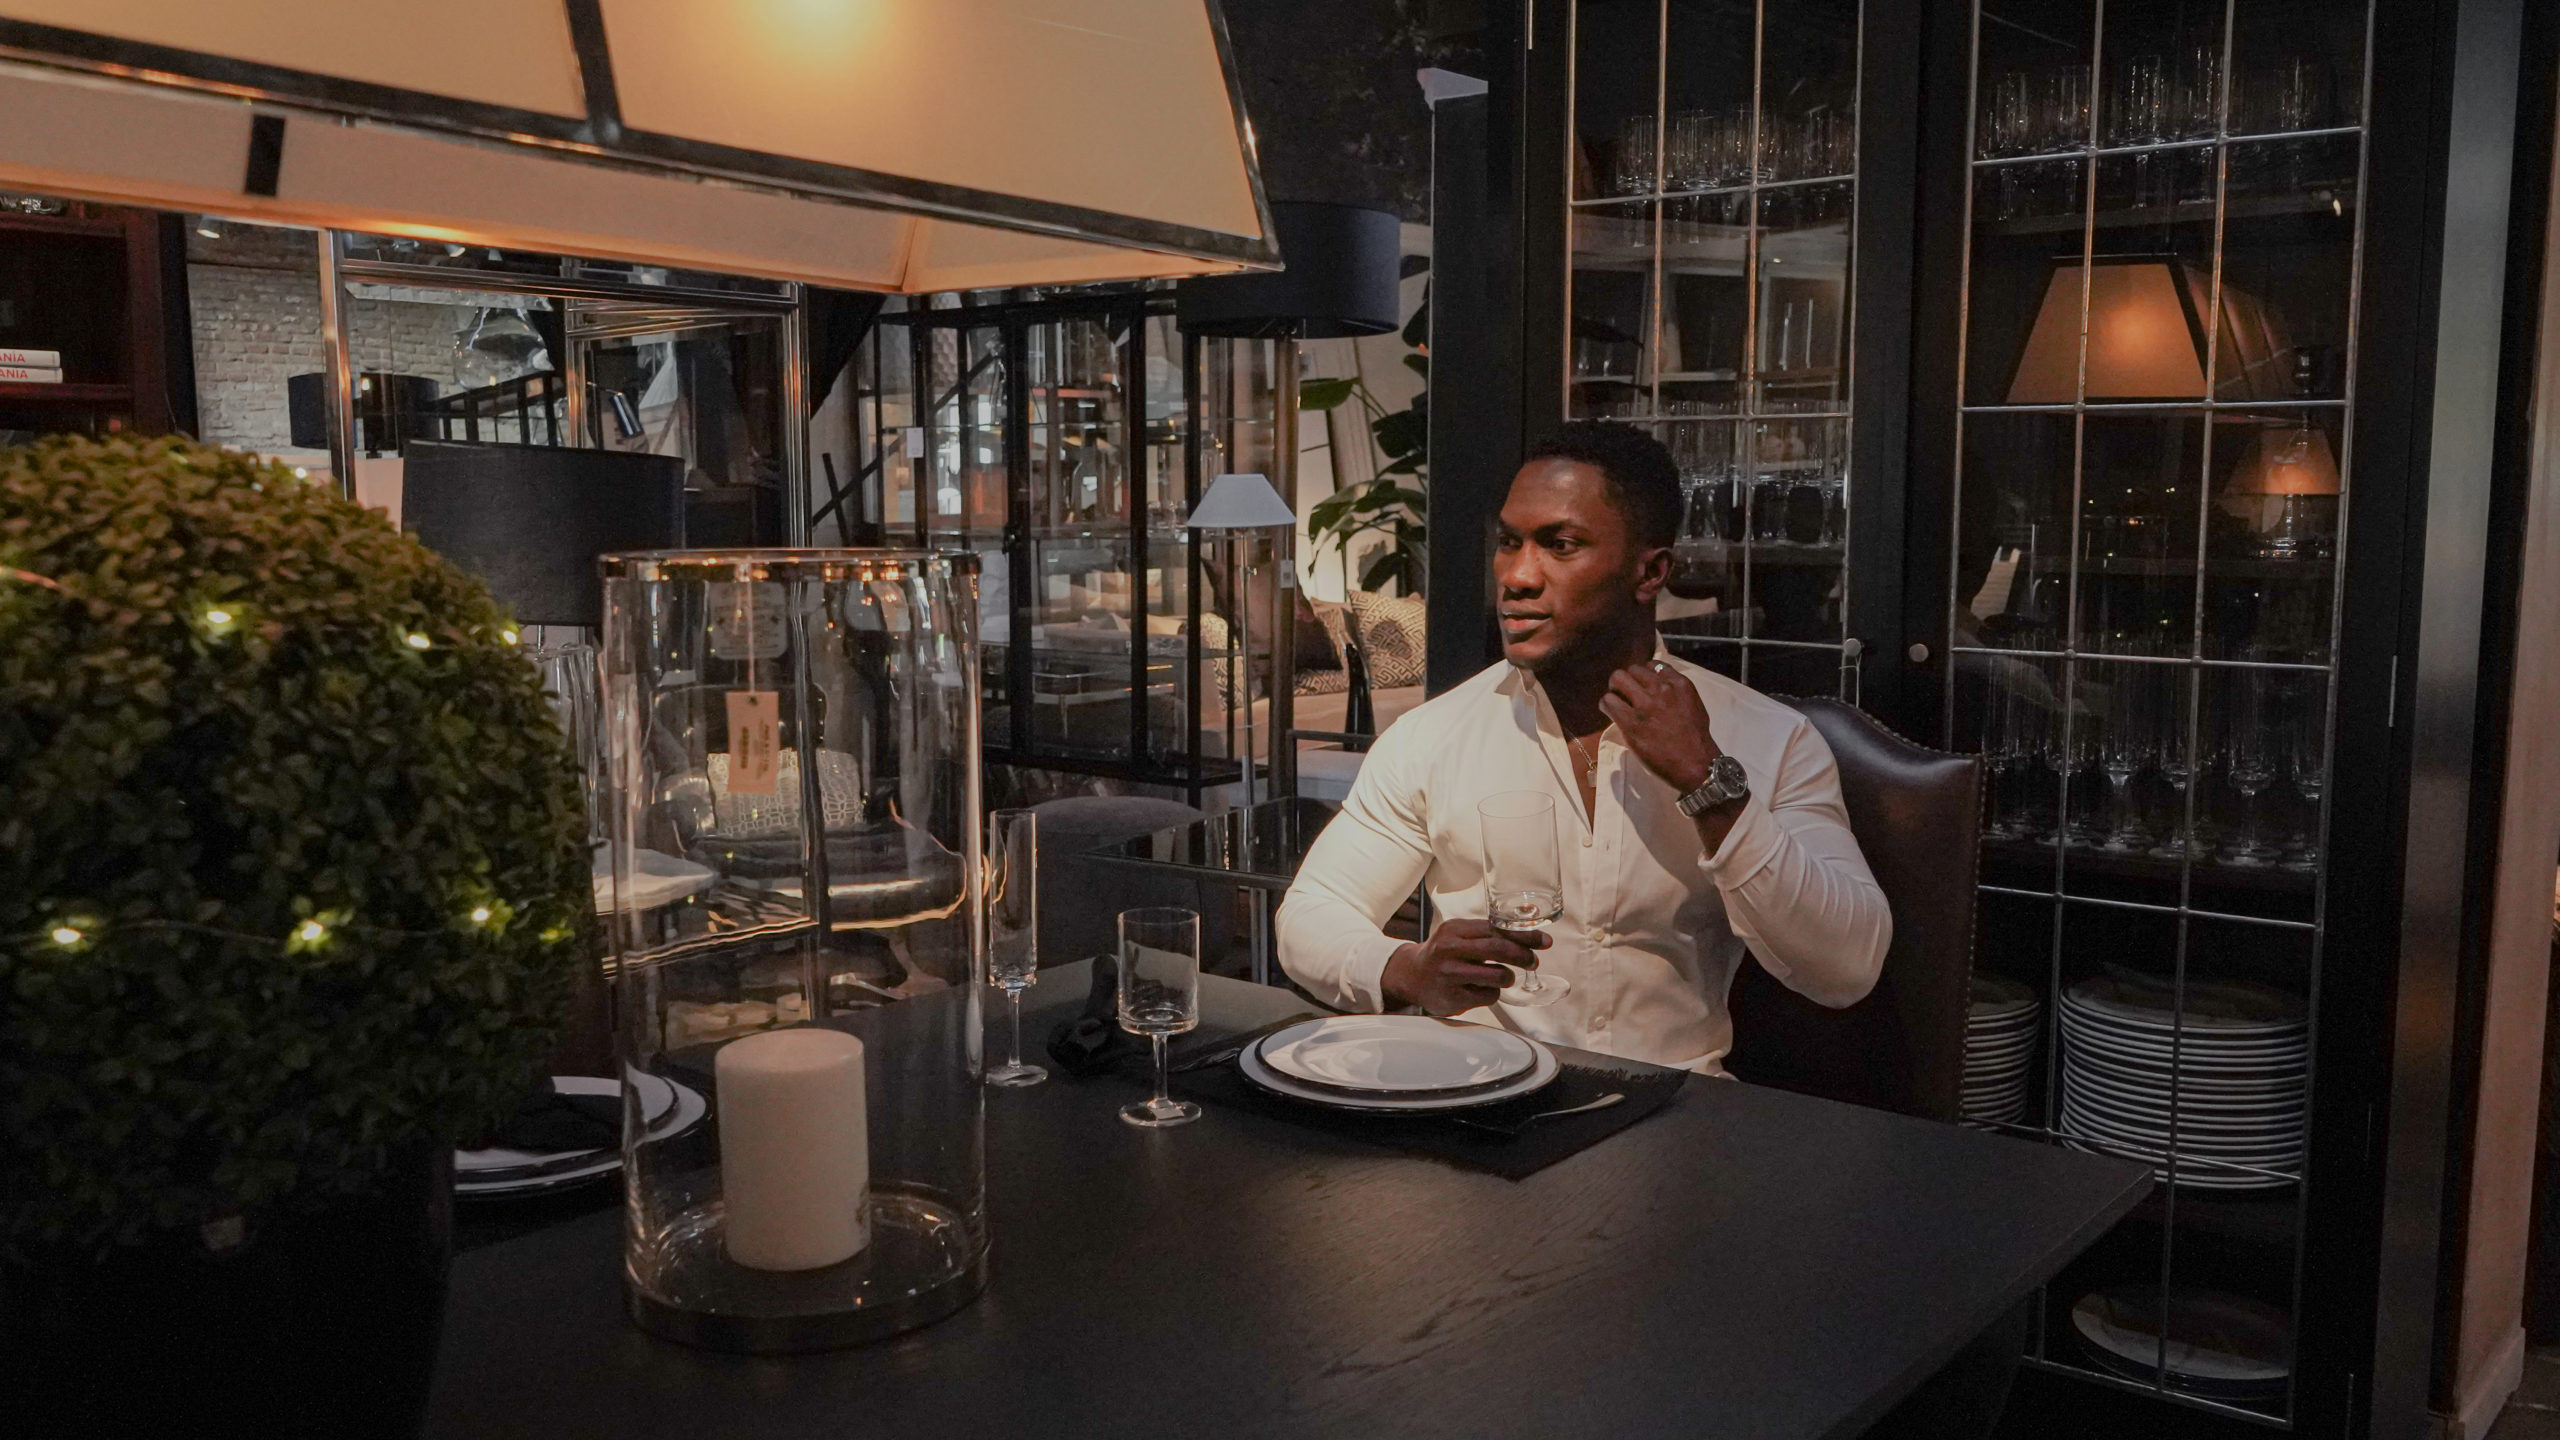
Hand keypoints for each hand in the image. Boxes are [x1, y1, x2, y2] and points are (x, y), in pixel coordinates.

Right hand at [1380, 918, 1549, 1015]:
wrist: (1412, 976)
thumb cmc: (1444, 953)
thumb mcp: (1459, 934)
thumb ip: (1488, 931)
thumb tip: (1528, 928)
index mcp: (1454, 929)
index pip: (1496, 929)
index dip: (1524, 935)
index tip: (1543, 941)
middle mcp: (1450, 950)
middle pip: (1499, 949)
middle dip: (1523, 956)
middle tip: (1533, 961)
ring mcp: (1450, 976)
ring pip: (1498, 976)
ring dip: (1508, 977)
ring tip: (1504, 976)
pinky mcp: (1453, 998)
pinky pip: (1489, 996)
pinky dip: (1494, 992)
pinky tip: (1482, 988)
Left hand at [1599, 661, 1720, 794]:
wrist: (1695, 764)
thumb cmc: (1696, 739)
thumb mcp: (1694, 705)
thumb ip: (1676, 693)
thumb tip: (1658, 688)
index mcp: (1679, 684)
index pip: (1653, 665)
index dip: (1644, 676)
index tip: (1641, 686)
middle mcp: (1661, 690)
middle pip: (1633, 669)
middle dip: (1627, 680)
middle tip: (1625, 693)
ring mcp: (1645, 705)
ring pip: (1617, 679)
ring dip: (1615, 689)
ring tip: (1617, 701)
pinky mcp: (1631, 723)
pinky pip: (1608, 701)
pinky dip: (1606, 704)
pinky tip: (1611, 712)